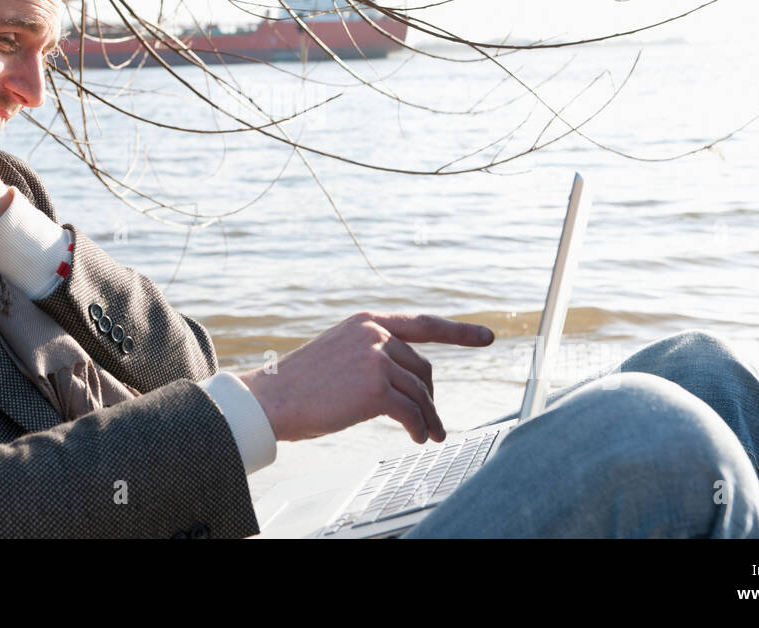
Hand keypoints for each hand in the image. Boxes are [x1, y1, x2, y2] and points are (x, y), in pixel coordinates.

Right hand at [238, 311, 493, 443]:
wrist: (272, 399)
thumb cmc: (302, 383)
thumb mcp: (340, 351)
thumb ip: (373, 352)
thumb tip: (410, 380)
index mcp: (367, 321)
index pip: (423, 323)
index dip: (459, 331)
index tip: (486, 336)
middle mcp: (375, 334)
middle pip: (423, 369)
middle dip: (430, 398)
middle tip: (433, 420)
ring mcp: (376, 359)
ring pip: (420, 393)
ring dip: (429, 418)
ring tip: (430, 435)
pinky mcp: (375, 388)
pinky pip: (412, 412)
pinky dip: (420, 428)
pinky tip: (419, 437)